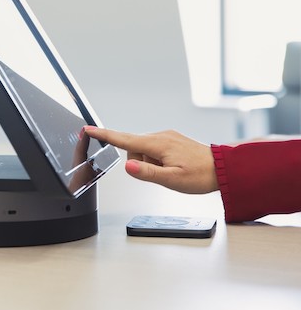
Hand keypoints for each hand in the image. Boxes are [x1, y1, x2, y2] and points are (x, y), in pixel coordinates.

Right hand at [84, 127, 217, 193]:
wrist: (222, 168)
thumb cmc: (200, 176)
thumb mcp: (172, 180)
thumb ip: (147, 173)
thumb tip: (127, 167)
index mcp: (157, 144)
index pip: (123, 139)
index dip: (104, 135)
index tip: (88, 129)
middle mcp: (159, 136)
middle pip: (133, 148)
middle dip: (139, 162)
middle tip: (161, 173)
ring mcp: (165, 136)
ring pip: (143, 150)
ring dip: (149, 162)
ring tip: (170, 171)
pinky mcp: (170, 139)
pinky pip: (153, 149)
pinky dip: (156, 159)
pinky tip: (172, 166)